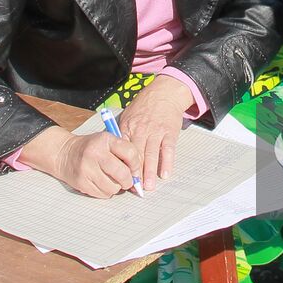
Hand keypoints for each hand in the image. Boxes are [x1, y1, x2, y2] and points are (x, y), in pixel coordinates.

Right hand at [51, 130, 141, 197]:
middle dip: (128, 181)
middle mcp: (95, 153)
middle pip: (122, 174)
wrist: (64, 154)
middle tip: (127, 181)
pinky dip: (106, 191)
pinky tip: (101, 183)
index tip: (135, 170)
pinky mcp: (82, 182)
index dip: (137, 165)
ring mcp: (87, 169)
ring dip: (116, 187)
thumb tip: (138, 175)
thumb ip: (122, 153)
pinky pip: (103, 194)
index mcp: (105, 140)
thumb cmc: (91, 148)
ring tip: (111, 179)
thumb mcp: (106, 142)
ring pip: (114, 187)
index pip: (130, 153)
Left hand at [119, 76, 190, 190]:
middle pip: (136, 156)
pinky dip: (166, 162)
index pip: (122, 151)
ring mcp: (156, 131)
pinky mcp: (169, 132)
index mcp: (128, 127)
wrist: (164, 92)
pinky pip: (168, 149)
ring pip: (151, 155)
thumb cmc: (144, 106)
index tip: (120, 179)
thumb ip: (121, 134)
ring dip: (150, 172)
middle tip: (134, 189)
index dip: (121, 166)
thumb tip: (112, 153)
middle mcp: (141, 130)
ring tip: (148, 187)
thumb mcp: (128, 116)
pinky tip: (165, 174)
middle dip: (135, 174)